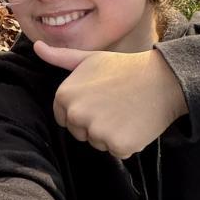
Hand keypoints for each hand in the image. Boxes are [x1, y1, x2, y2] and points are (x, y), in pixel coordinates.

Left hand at [33, 44, 187, 158]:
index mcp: (64, 96)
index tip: (100, 99)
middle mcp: (76, 114)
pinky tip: (136, 123)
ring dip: (112, 134)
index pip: (64, 119)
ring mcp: (96, 131)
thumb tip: (37, 47)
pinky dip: (128, 143)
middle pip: (80, 133)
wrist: (162, 79)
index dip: (84, 111)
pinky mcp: (118, 145)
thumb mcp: (89, 59)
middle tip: (116, 104)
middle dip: (96, 124)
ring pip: (98, 143)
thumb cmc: (123, 68)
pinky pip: (117, 151)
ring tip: (127, 112)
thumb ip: (60, 58)